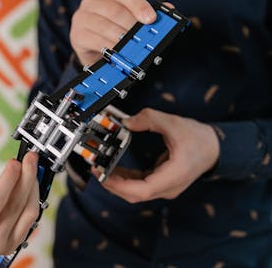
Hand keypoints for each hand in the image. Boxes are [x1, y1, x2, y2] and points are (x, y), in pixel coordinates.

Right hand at [0, 152, 39, 260]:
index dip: (8, 178)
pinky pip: (31, 219)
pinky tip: (31, 185)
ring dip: (33, 187)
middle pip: (15, 205)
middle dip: (26, 177)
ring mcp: (6, 247)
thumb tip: (16, 171)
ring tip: (32, 168)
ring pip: (29, 212)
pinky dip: (33, 199)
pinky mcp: (16, 244)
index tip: (15, 162)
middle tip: (30, 158)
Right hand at [69, 0, 156, 64]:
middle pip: (114, 10)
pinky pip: (94, 40)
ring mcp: (81, 17)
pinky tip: (118, 53)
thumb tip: (169, 9)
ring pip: (105, 26)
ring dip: (122, 39)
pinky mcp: (76, 35)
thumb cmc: (114, 31)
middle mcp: (91, 1)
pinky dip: (109, 47)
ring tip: (133, 48)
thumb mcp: (129, 20)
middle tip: (144, 39)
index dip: (139, 4)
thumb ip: (147, 13)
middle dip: (132, 26)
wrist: (92, 51)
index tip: (151, 19)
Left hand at [94, 108, 219, 203]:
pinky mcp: (161, 183)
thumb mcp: (174, 123)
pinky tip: (114, 169)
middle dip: (114, 185)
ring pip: (136, 193)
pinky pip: (140, 186)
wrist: (215, 147)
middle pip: (136, 195)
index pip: (143, 190)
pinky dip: (126, 180)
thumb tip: (127, 121)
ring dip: (118, 183)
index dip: (121, 186)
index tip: (105, 176)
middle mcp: (168, 186)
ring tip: (102, 168)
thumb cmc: (199, 139)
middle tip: (97, 170)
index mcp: (174, 176)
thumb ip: (149, 119)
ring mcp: (165, 187)